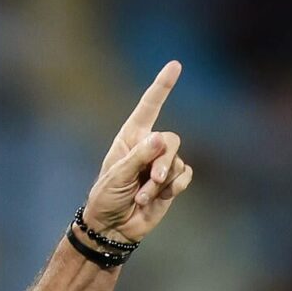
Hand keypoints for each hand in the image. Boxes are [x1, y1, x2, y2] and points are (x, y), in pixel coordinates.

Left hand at [84, 61, 192, 242]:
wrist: (112, 226)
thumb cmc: (106, 197)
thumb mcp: (117, 176)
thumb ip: (139, 157)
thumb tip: (161, 139)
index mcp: (129, 138)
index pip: (149, 108)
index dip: (162, 86)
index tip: (175, 65)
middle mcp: (147, 147)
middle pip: (171, 140)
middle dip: (164, 161)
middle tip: (152, 179)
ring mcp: (161, 165)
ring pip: (178, 161)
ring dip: (162, 182)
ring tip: (143, 196)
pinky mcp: (172, 182)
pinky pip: (185, 176)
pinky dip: (173, 188)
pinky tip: (158, 199)